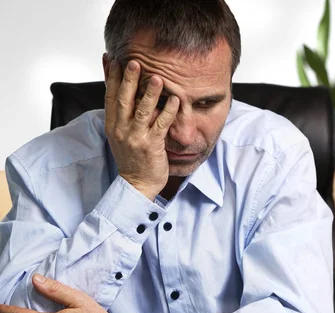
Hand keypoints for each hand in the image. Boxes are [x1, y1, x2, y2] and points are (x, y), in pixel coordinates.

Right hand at [104, 59, 179, 199]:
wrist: (137, 184)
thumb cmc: (132, 158)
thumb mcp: (120, 135)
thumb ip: (121, 115)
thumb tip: (122, 93)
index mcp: (112, 125)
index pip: (109, 96)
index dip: (110, 77)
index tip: (112, 58)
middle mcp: (121, 130)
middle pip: (123, 100)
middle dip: (128, 80)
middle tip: (134, 62)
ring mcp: (136, 138)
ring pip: (142, 111)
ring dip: (149, 94)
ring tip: (157, 78)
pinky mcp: (151, 146)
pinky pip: (160, 126)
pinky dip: (168, 112)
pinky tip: (175, 100)